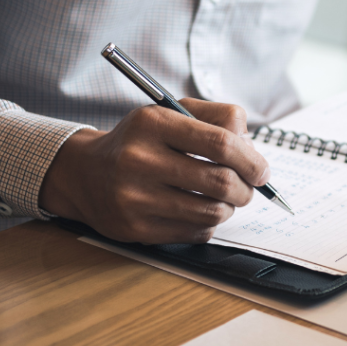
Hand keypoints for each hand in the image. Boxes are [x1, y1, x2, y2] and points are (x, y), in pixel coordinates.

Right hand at [39, 99, 270, 243]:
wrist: (84, 174)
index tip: (262, 171)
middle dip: (246, 188)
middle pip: (221, 182)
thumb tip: (252, 148)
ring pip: (213, 212)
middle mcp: (139, 160)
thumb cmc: (142, 141)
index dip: (251, 160)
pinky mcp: (136, 229)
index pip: (221, 143)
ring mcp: (135, 198)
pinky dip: (208, 223)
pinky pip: (196, 232)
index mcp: (152, 124)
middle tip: (248, 187)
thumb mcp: (172, 113)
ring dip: (229, 207)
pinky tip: (196, 211)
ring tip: (222, 197)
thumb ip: (218, 117)